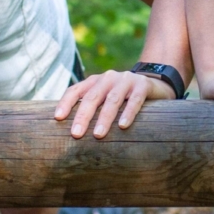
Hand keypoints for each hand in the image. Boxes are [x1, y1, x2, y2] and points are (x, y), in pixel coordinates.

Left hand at [54, 69, 174, 138]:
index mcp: (95, 81)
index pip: (76, 90)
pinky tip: (123, 126)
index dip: (65, 103)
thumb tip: (70, 133)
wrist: (155, 84)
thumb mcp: (105, 99)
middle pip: (92, 97)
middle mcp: (108, 78)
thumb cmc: (124, 98)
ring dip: (104, 118)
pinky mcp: (143, 86)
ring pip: (112, 99)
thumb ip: (92, 108)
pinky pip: (135, 100)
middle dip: (83, 116)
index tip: (58, 119)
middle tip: (76, 134)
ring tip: (98, 135)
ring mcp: (126, 80)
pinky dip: (128, 113)